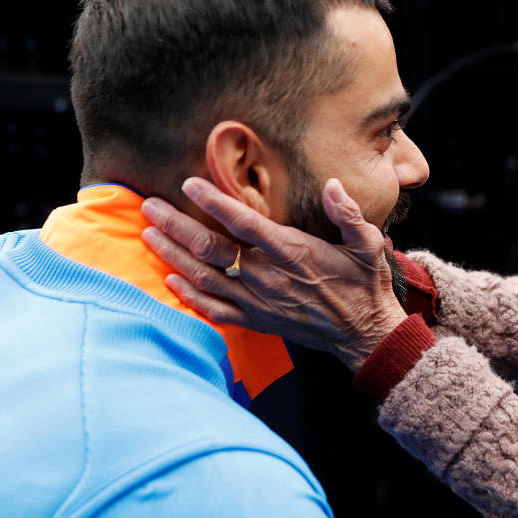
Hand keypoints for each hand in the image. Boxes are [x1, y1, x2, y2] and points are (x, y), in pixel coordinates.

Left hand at [140, 176, 407, 370]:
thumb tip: (331, 185)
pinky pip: (214, 310)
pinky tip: (169, 280)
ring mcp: (259, 302)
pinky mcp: (256, 321)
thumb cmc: (365, 285)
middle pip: (211, 250)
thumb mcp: (368, 245)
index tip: (190, 184)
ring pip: (204, 278)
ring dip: (173, 256)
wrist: (364, 334)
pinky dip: (188, 296)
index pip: (244, 224)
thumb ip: (349, 214)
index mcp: (293, 254)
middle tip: (149, 206)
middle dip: (176, 226)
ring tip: (148, 234)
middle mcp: (269, 278)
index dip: (215, 203)